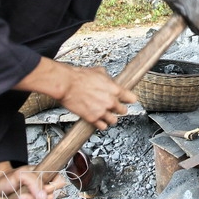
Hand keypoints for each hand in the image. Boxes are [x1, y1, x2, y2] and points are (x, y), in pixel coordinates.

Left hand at [0, 162, 65, 198]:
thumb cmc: (9, 177)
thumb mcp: (21, 175)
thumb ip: (34, 183)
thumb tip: (44, 196)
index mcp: (45, 175)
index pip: (59, 182)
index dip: (52, 189)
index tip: (40, 190)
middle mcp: (44, 187)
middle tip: (20, 197)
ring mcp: (38, 198)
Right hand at [14, 58, 138, 129]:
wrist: (66, 84)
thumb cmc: (79, 77)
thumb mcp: (99, 71)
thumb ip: (108, 79)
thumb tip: (109, 80)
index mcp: (114, 89)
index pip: (131, 98)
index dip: (129, 99)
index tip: (128, 100)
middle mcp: (110, 102)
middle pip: (123, 111)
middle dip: (120, 109)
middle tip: (117, 108)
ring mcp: (102, 111)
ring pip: (114, 120)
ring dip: (111, 118)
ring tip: (108, 115)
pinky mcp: (92, 119)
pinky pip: (102, 126)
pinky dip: (102, 124)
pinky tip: (100, 121)